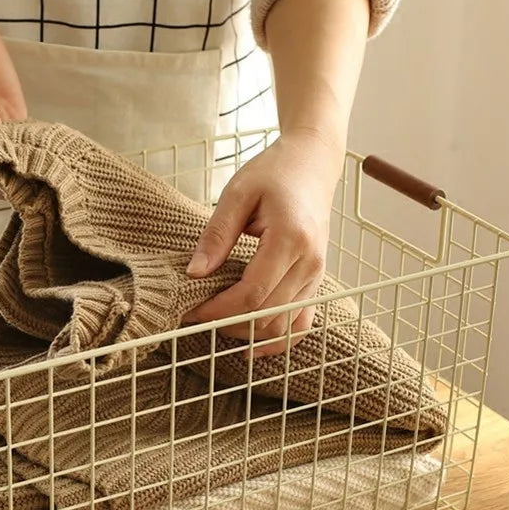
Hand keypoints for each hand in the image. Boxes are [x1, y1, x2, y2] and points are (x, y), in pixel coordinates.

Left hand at [184, 131, 341, 355]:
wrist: (312, 163)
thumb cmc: (273, 172)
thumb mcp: (237, 194)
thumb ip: (216, 235)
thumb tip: (194, 273)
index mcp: (291, 238)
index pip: (252, 293)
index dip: (219, 310)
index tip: (191, 311)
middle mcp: (310, 262)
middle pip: (267, 315)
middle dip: (227, 324)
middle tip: (195, 318)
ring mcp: (317, 275)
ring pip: (282, 325)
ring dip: (247, 332)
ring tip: (215, 324)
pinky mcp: (316, 281)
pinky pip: (301, 323)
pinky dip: (277, 339)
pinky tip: (252, 346)